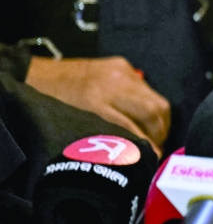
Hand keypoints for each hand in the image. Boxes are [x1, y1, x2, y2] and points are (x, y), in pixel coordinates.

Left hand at [25, 57, 170, 156]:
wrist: (41, 75)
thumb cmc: (54, 106)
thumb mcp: (76, 125)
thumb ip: (106, 135)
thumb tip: (133, 151)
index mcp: (95, 104)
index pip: (133, 128)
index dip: (147, 145)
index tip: (153, 158)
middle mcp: (112, 85)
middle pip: (152, 111)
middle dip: (161, 132)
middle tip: (158, 146)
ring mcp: (121, 73)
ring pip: (156, 100)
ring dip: (161, 120)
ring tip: (156, 134)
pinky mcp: (124, 65)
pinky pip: (147, 89)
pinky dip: (151, 105)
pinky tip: (146, 115)